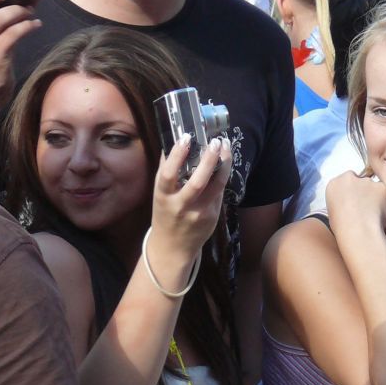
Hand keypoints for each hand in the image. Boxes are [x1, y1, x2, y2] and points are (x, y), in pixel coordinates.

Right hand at [149, 135, 232, 261]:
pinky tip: (224, 163)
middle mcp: (181, 205)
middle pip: (198, 181)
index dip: (177, 155)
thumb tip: (171, 143)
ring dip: (224, 164)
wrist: (173, 247)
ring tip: (225, 147)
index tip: (186, 137)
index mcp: (163, 197)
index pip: (168, 174)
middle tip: (215, 141)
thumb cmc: (165, 214)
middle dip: (209, 159)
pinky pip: (219, 192)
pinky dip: (222, 175)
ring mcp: (199, 212)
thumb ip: (165, 173)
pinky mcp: (212, 216)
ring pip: (216, 185)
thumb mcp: (159, 194)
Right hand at [326, 172, 385, 232]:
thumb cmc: (344, 229)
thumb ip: (343, 201)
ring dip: (377, 197)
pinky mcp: (382, 187)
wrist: (358, 232)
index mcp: (335, 183)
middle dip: (366, 192)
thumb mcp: (334, 212)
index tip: (356, 202)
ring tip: (374, 215)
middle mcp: (349, 178)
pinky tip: (382, 216)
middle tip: (366, 209)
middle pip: (362, 181)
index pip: (347, 180)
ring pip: (376, 187)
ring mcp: (367, 181)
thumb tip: (351, 204)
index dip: (354, 192)